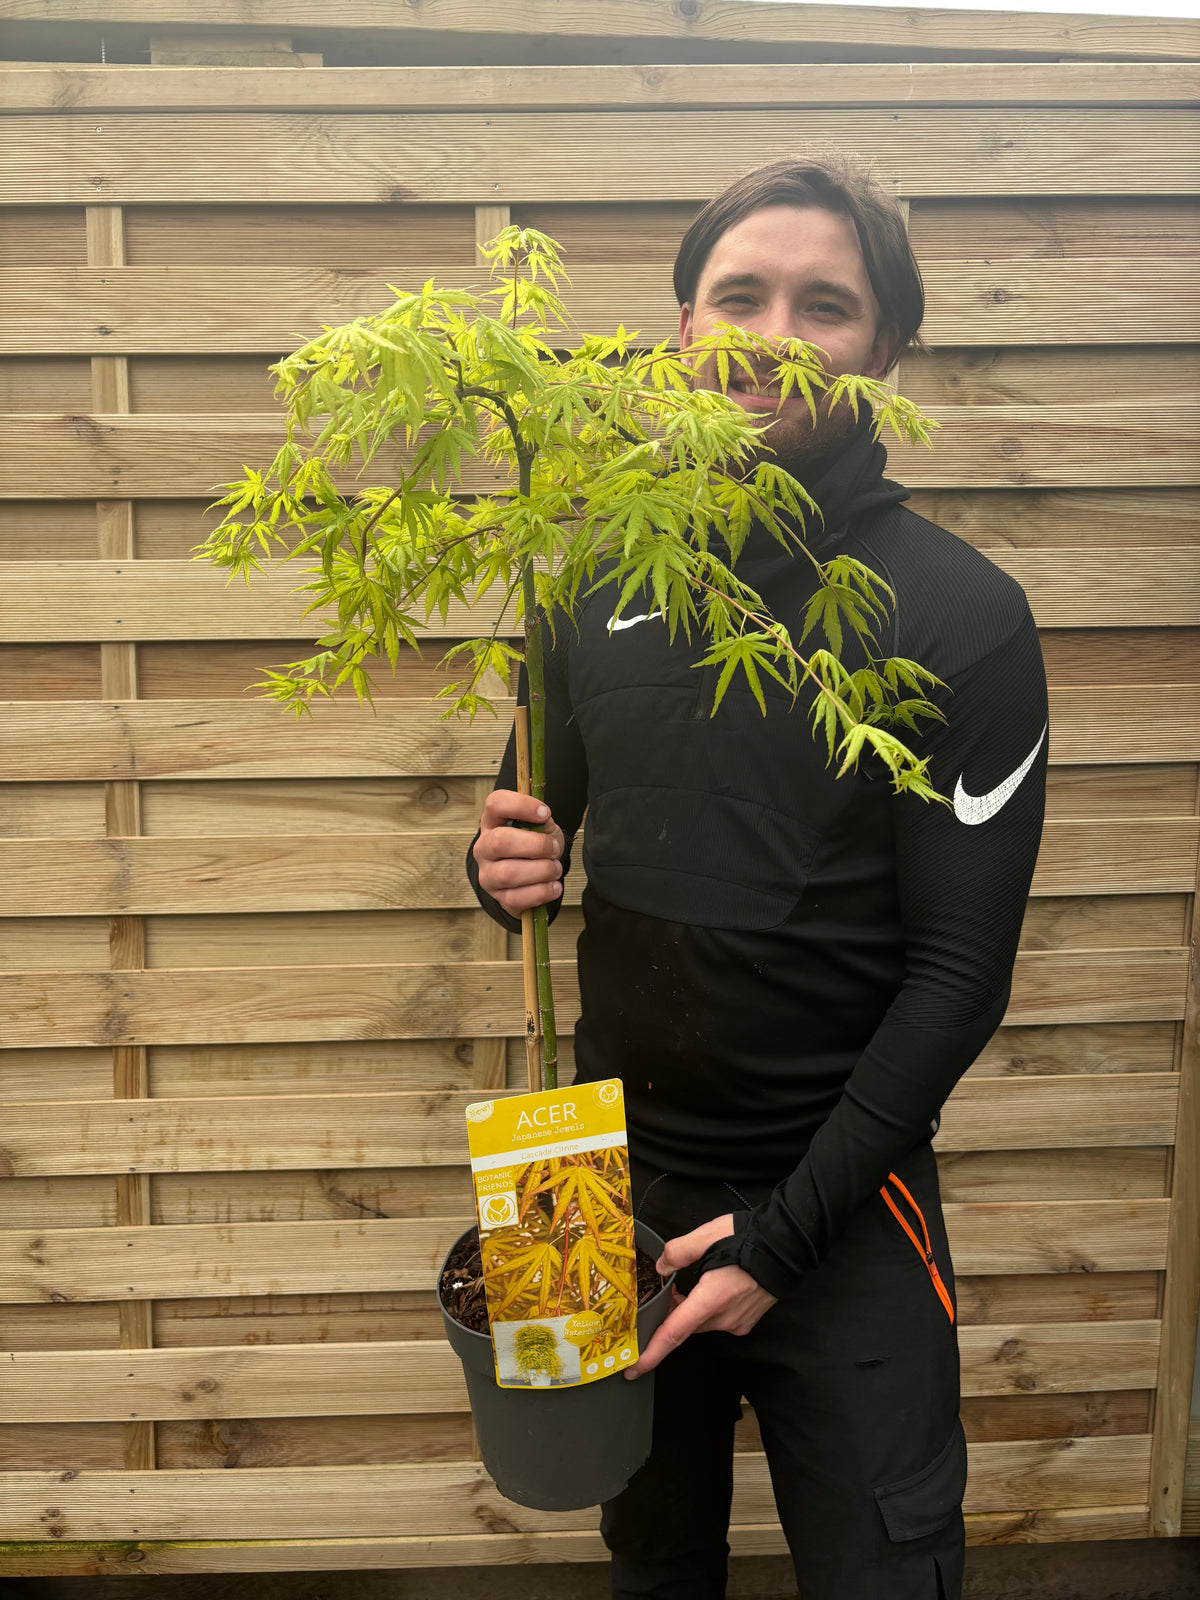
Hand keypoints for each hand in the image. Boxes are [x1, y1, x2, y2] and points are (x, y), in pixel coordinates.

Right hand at [473, 789, 565, 915]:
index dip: (521, 805)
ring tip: (554, 869)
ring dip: (542, 871)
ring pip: (508, 874)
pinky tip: (553, 886)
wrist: (531, 877)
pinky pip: (517, 898)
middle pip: (500, 841)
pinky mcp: (499, 898)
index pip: (495, 804)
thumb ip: (542, 821)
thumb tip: (544, 819)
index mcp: (492, 822)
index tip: (545, 813)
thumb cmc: (534, 847)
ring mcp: (488, 875)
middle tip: (553, 849)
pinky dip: (542, 892)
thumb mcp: (541, 827)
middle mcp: (484, 847)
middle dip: (536, 845)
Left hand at [624, 1213, 776, 1378]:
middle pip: (686, 1325)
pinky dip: (709, 1308)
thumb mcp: (706, 1235)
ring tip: (693, 1280)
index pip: (673, 1334)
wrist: (786, 1246)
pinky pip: (718, 1320)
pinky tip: (714, 1285)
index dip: (651, 1354)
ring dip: (691, 1309)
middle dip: (672, 1313)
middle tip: (666, 1290)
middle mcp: (723, 1318)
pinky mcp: (746, 1321)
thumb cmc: (749, 1239)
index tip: (633, 1369)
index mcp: (710, 1300)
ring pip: (702, 1322)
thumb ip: (678, 1251)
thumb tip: (662, 1267)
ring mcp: (737, 1322)